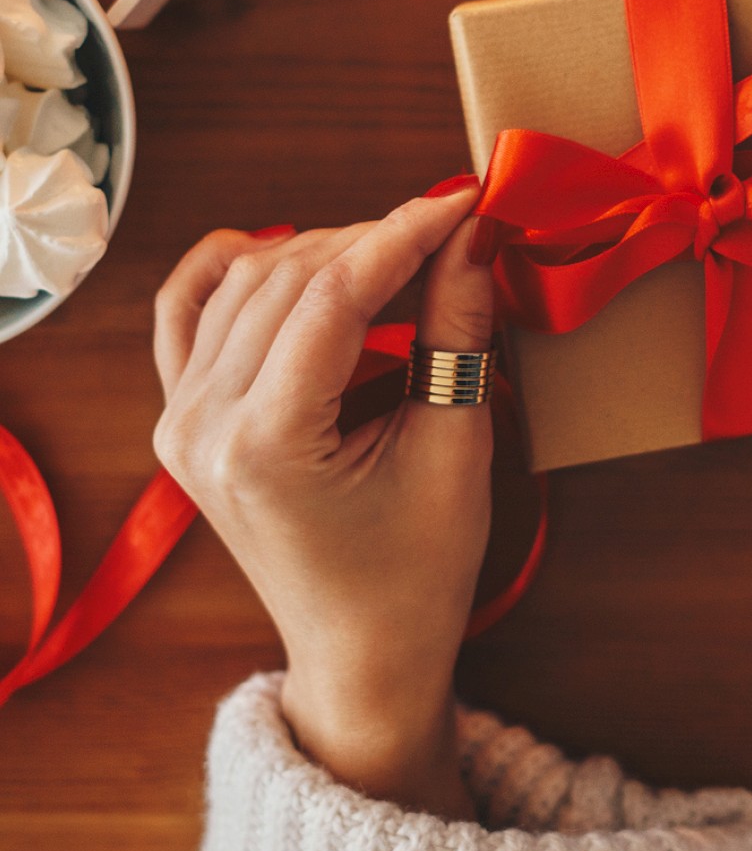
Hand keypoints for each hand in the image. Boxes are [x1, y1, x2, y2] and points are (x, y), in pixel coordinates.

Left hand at [152, 182, 493, 817]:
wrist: (362, 651)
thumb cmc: (418, 571)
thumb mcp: (455, 448)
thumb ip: (458, 329)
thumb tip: (472, 234)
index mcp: (267, 445)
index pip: (334, 296)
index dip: (405, 234)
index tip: (464, 199)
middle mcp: (202, 426)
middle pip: (290, 279)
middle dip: (376, 238)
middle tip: (452, 229)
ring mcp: (180, 422)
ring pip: (246, 283)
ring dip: (325, 251)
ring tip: (399, 255)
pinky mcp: (182, 420)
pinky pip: (186, 313)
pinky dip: (230, 269)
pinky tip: (273, 246)